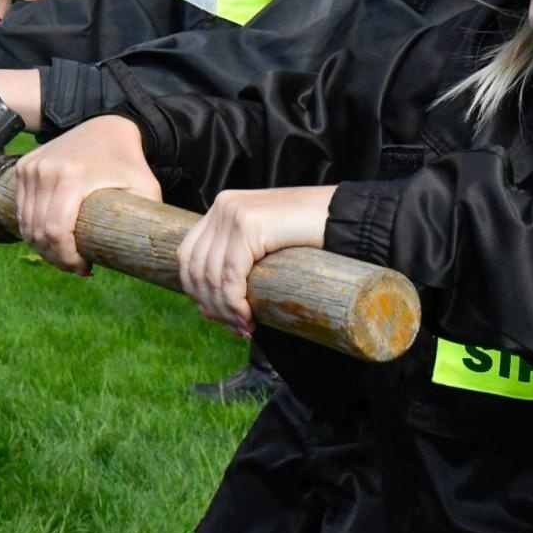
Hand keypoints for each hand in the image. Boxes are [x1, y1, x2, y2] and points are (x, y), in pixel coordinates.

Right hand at [14, 115, 160, 273]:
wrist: (107, 125)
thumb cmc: (129, 162)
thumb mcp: (146, 188)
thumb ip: (148, 217)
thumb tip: (146, 254)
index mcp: (73, 176)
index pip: (56, 231)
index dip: (66, 258)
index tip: (84, 268)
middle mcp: (46, 170)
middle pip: (38, 232)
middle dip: (55, 258)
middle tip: (76, 266)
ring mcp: (31, 167)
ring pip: (25, 224)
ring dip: (42, 247)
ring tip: (65, 255)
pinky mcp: (23, 167)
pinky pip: (21, 210)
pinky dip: (32, 229)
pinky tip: (52, 237)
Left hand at [177, 187, 336, 330]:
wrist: (345, 217)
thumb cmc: (311, 237)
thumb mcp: (264, 248)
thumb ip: (236, 267)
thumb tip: (206, 311)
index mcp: (222, 207)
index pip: (188, 255)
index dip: (196, 291)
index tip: (217, 316)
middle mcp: (223, 205)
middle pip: (195, 267)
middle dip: (211, 305)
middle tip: (235, 327)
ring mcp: (234, 212)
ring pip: (212, 275)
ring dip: (224, 310)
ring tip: (245, 327)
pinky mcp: (249, 225)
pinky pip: (230, 276)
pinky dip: (235, 303)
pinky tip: (249, 318)